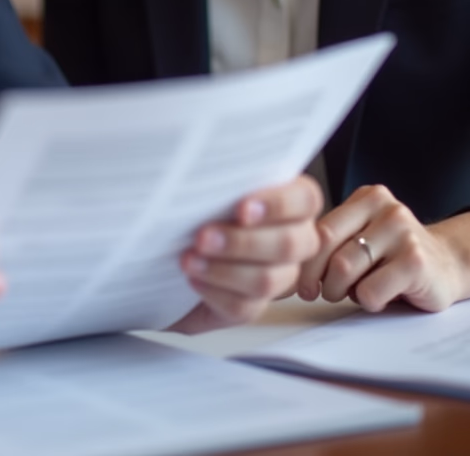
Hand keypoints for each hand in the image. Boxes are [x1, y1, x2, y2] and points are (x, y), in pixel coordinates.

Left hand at [174, 175, 322, 330]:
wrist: (163, 244)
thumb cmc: (190, 201)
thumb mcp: (205, 180)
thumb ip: (220, 171)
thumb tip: (211, 163)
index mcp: (287, 198)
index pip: (306, 198)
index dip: (279, 205)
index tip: (242, 208)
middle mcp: (291, 236)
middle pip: (291, 244)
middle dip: (244, 241)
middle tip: (203, 236)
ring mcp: (276, 274)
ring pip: (268, 279)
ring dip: (225, 269)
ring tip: (189, 259)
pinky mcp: (251, 304)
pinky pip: (244, 307)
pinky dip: (215, 291)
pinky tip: (192, 278)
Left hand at [296, 184, 461, 312]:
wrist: (449, 265)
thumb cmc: (394, 256)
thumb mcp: (364, 236)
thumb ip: (334, 241)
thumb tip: (287, 262)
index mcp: (367, 197)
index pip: (320, 229)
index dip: (304, 261)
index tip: (298, 284)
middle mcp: (385, 208)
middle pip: (328, 248)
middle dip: (319, 278)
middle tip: (321, 293)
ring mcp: (403, 232)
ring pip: (345, 268)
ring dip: (343, 291)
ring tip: (356, 292)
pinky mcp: (416, 262)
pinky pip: (371, 291)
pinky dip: (368, 302)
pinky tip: (381, 296)